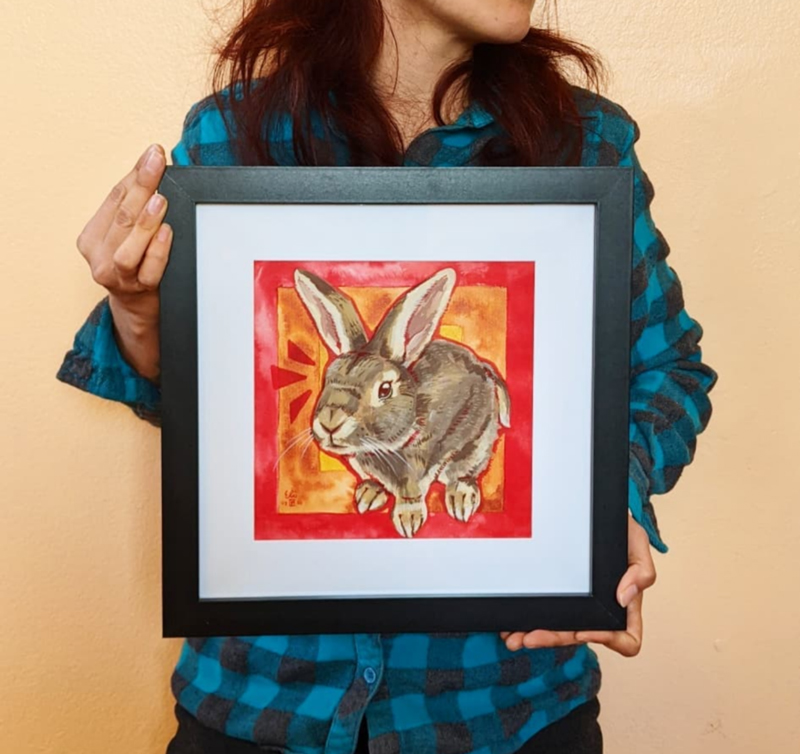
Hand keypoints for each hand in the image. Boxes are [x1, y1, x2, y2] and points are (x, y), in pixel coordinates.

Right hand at [76, 144, 171, 379]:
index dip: (134, 175)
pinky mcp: (137, 291)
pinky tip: (166, 233)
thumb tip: (155, 169)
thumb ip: (137, 208)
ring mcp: (116, 276)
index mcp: (92, 237)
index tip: (152, 153)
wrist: (139, 313)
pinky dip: (157, 250)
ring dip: (145, 220)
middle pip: (122, 216)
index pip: (114, 199)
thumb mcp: (129, 237)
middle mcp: (99, 256)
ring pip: (128, 245)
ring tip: (160, 199)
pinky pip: (147, 269)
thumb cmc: (138, 268)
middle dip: (142, 186)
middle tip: (157, 163)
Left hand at [500, 515, 655, 656]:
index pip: (625, 639)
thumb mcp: (637, 542)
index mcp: (624, 607)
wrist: (596, 510)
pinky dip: (526, 620)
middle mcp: (600, 612)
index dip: (605, 640)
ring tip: (513, 638)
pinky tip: (510, 624)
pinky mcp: (558, 594)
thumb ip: (642, 571)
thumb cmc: (620, 530)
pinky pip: (544, 614)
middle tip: (529, 638)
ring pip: (558, 631)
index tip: (582, 631)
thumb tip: (624, 598)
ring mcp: (578, 605)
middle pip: (579, 637)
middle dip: (554, 639)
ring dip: (536, 637)